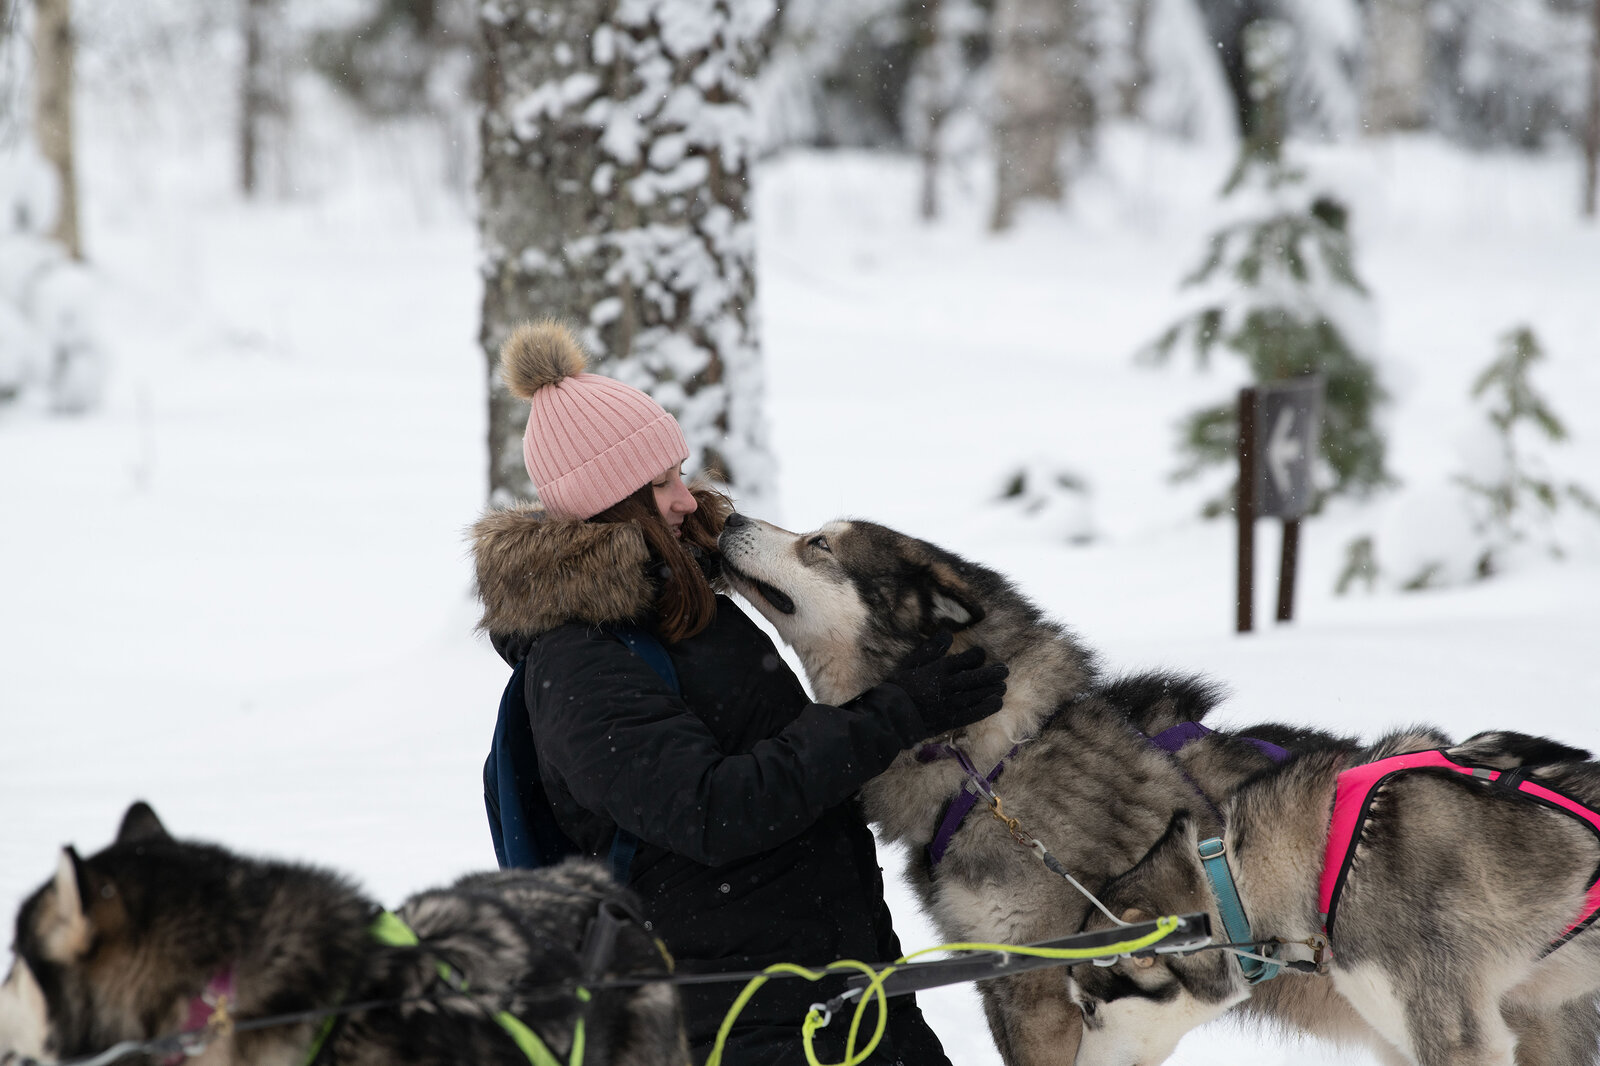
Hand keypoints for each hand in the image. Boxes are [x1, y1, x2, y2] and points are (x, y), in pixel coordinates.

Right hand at [881, 631, 1007, 735]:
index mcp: (939, 670)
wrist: (891, 715)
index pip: (966, 660)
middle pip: (977, 678)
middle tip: (1004, 670)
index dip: (977, 656)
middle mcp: (949, 686)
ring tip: (1003, 686)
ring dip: (993, 689)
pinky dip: (987, 707)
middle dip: (993, 673)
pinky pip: (974, 713)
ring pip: (979, 695)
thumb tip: (948, 633)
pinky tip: (997, 702)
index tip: (980, 654)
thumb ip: (931, 648)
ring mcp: (951, 704)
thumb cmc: (899, 686)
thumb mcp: (911, 662)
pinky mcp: (951, 720)